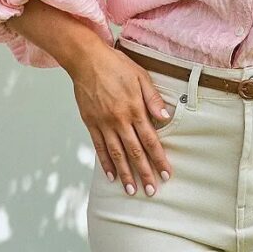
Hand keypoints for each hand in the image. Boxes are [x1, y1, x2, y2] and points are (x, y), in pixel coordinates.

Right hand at [70, 45, 175, 196]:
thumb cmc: (116, 65)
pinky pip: (99, 147)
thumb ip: (153, 99)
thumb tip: (166, 118)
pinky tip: (111, 175)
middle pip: (135, 152)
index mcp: (135, 109)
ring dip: (125, 174)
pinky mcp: (90, 123)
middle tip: (151, 192)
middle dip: (144, 173)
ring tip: (132, 190)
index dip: (159, 159)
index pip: (151, 140)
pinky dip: (105, 163)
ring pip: (116, 154)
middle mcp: (119, 120)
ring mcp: (103, 123)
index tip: (166, 174)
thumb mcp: (141, 76)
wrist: (86, 59)